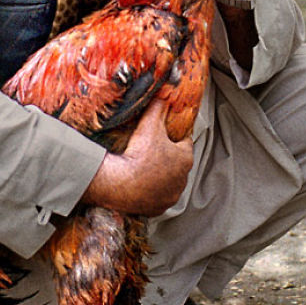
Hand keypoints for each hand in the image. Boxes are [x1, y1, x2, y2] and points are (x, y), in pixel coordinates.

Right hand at [82, 99, 192, 215]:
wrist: (120, 184)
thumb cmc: (139, 154)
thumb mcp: (149, 123)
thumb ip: (158, 107)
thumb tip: (163, 96)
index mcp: (185, 159)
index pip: (185, 142)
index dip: (174, 135)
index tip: (164, 133)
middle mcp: (182, 180)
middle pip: (177, 163)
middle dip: (167, 156)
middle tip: (151, 149)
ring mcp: (170, 196)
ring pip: (168, 182)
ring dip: (159, 176)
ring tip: (144, 167)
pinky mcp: (157, 208)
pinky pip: (155, 198)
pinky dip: (149, 191)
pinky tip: (138, 184)